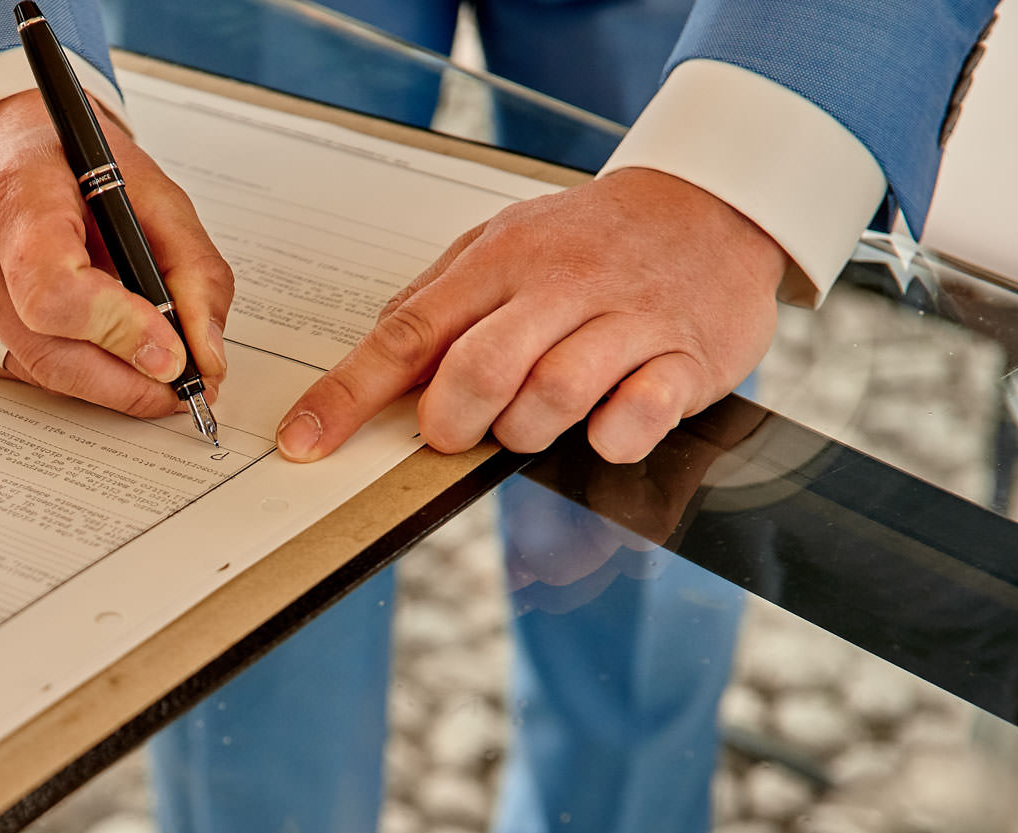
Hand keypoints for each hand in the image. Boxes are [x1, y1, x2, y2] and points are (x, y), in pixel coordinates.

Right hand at [0, 92, 232, 416]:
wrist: (6, 149)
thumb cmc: (74, 167)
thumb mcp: (155, 195)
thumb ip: (194, 273)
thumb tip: (204, 356)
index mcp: (14, 196)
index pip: (53, 288)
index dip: (117, 331)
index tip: (171, 355)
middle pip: (47, 351)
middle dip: (125, 382)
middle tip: (178, 387)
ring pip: (37, 373)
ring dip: (102, 380)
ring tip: (143, 360)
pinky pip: (18, 373)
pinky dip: (67, 370)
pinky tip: (87, 340)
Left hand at [275, 168, 787, 463]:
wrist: (713, 206)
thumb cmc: (593, 239)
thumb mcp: (505, 244)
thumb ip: (437, 298)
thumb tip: (371, 353)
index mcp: (501, 262)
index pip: (408, 334)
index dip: (347, 395)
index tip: (304, 441)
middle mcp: (560, 288)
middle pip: (477, 372)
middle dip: (452, 422)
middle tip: (458, 431)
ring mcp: (625, 323)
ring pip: (551, 398)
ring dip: (526, 433)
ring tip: (535, 420)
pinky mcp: (684, 360)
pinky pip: (638, 416)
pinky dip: (612, 436)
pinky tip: (607, 425)